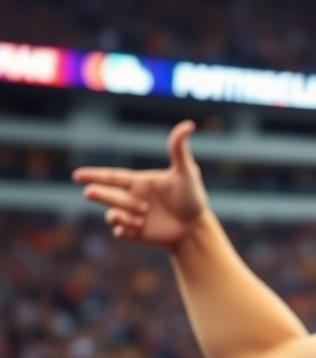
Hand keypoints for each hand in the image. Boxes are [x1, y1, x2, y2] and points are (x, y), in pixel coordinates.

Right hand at [72, 120, 208, 249]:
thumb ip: (180, 150)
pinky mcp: (135, 233)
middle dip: (99, 194)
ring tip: (140, 218)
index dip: (94, 175)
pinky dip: (123, 231)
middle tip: (89, 193)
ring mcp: (132, 216)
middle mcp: (132, 198)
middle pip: (109, 195)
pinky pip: (120, 232)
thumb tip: (188, 124)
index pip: (112, 177)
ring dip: (119, 216)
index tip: (77, 175)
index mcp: (139, 182)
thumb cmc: (192, 197)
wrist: (196, 227)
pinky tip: (135, 230)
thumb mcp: (187, 172)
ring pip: (113, 215)